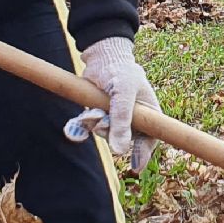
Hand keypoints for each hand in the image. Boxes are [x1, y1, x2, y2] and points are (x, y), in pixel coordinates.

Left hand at [73, 37, 158, 170]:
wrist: (101, 56)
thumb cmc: (120, 71)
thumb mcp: (123, 94)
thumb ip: (122, 121)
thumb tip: (120, 152)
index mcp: (147, 113)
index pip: (149, 139)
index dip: (143, 154)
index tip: (135, 167)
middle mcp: (132, 117)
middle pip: (123, 139)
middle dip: (110, 133)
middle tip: (101, 121)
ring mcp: (113, 116)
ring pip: (103, 133)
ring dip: (94, 125)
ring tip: (92, 111)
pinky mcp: (97, 113)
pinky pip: (88, 128)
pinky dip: (81, 127)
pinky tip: (74, 127)